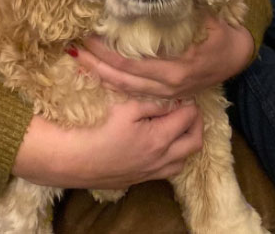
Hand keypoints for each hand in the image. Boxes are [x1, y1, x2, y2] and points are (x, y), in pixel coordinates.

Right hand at [12, 98, 202, 188]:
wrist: (77, 159)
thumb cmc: (100, 128)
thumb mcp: (127, 108)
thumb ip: (153, 104)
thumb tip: (172, 101)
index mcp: (160, 138)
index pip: (189, 119)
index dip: (190, 104)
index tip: (184, 93)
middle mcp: (162, 158)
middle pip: (195, 142)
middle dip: (197, 123)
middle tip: (189, 109)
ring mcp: (153, 172)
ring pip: (184, 159)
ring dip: (186, 142)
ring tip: (177, 126)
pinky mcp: (142, 179)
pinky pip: (169, 170)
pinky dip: (174, 156)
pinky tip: (162, 144)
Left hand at [74, 14, 253, 98]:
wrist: (238, 57)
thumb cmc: (220, 30)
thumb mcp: (205, 12)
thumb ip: (181, 2)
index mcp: (176, 62)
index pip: (131, 57)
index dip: (106, 46)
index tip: (87, 29)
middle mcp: (168, 82)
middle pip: (121, 74)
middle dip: (94, 59)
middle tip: (72, 43)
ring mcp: (166, 93)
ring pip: (123, 86)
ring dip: (97, 72)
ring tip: (75, 57)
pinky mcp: (166, 96)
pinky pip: (132, 92)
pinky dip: (112, 83)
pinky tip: (96, 73)